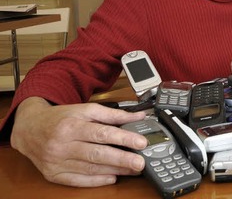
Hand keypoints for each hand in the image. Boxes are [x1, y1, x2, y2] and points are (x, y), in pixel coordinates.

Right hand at [10, 97, 147, 186]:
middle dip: (122, 160)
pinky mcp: (53, 174)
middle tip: (140, 163)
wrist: (29, 128)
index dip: (123, 139)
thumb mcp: (85, 110)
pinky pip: (78, 181)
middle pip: (97, 154)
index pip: (102, 133)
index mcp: (71, 125)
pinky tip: (112, 178)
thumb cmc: (60, 118)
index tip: (141, 143)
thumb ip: (113, 114)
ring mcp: (57, 161)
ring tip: (132, 170)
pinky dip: (97, 181)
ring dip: (114, 171)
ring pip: (90, 169)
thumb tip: (138, 116)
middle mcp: (62, 144)